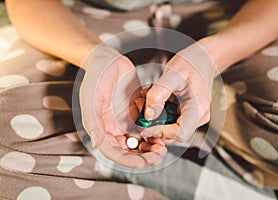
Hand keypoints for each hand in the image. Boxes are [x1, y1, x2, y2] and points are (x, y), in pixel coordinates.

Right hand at [79, 44, 165, 167]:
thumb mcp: (90, 95)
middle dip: (143, 156)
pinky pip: (147, 127)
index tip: (143, 163)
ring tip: (163, 148)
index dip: (127, 160)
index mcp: (100, 128)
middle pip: (128, 150)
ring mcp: (125, 121)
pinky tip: (164, 134)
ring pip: (140, 141)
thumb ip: (92, 119)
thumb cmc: (96, 76)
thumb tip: (97, 143)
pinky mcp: (136, 112)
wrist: (107, 59)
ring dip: (151, 147)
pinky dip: (155, 133)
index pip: (113, 152)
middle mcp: (113, 128)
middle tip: (158, 157)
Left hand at [142, 42, 217, 141]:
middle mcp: (199, 117)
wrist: (204, 58)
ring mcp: (195, 116)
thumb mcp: (172, 74)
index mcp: (198, 109)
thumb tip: (148, 115)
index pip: (180, 134)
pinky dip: (161, 113)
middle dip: (156, 125)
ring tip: (148, 102)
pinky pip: (173, 120)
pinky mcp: (189, 113)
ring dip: (157, 119)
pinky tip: (156, 101)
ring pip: (171, 128)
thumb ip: (158, 94)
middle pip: (174, 134)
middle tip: (143, 110)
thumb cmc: (192, 63)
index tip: (147, 122)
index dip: (161, 132)